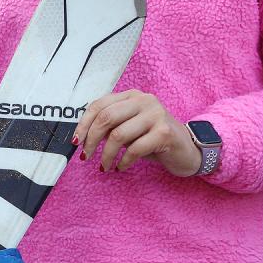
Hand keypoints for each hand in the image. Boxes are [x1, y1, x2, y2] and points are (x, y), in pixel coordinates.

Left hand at [73, 90, 201, 176]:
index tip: (76, 142)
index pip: (99, 105)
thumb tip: (82, 136)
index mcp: (131, 95)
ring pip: (118, 135)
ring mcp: (156, 114)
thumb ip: (110, 126)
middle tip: (86, 157)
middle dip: (91, 140)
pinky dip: (123, 161)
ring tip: (104, 166)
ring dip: (106, 155)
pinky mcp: (165, 132)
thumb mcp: (128, 128)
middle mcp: (144, 100)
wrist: (187, 150)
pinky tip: (120, 167)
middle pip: (106, 117)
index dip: (83, 124)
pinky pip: (135, 149)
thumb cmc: (152, 139)